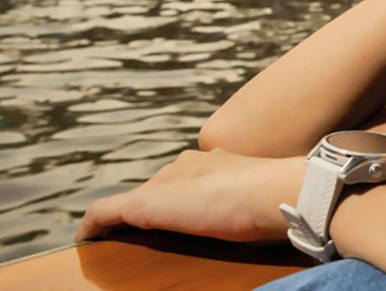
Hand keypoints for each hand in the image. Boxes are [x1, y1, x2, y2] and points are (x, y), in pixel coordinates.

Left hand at [75, 149, 302, 243]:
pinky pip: (105, 213)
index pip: (189, 178)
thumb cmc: (280, 201)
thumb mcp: (264, 199)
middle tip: (144, 234)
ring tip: (116, 240)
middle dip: (152, 207)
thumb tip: (271, 216)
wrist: (275, 192)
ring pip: (136, 200)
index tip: (180, 213)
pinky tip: (86, 241)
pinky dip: (93, 225)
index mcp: (216, 161)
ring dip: (126, 219)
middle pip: (160, 187)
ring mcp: (165, 181)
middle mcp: (187, 164)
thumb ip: (255, 202)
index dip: (181, 196)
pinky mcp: (145, 203)